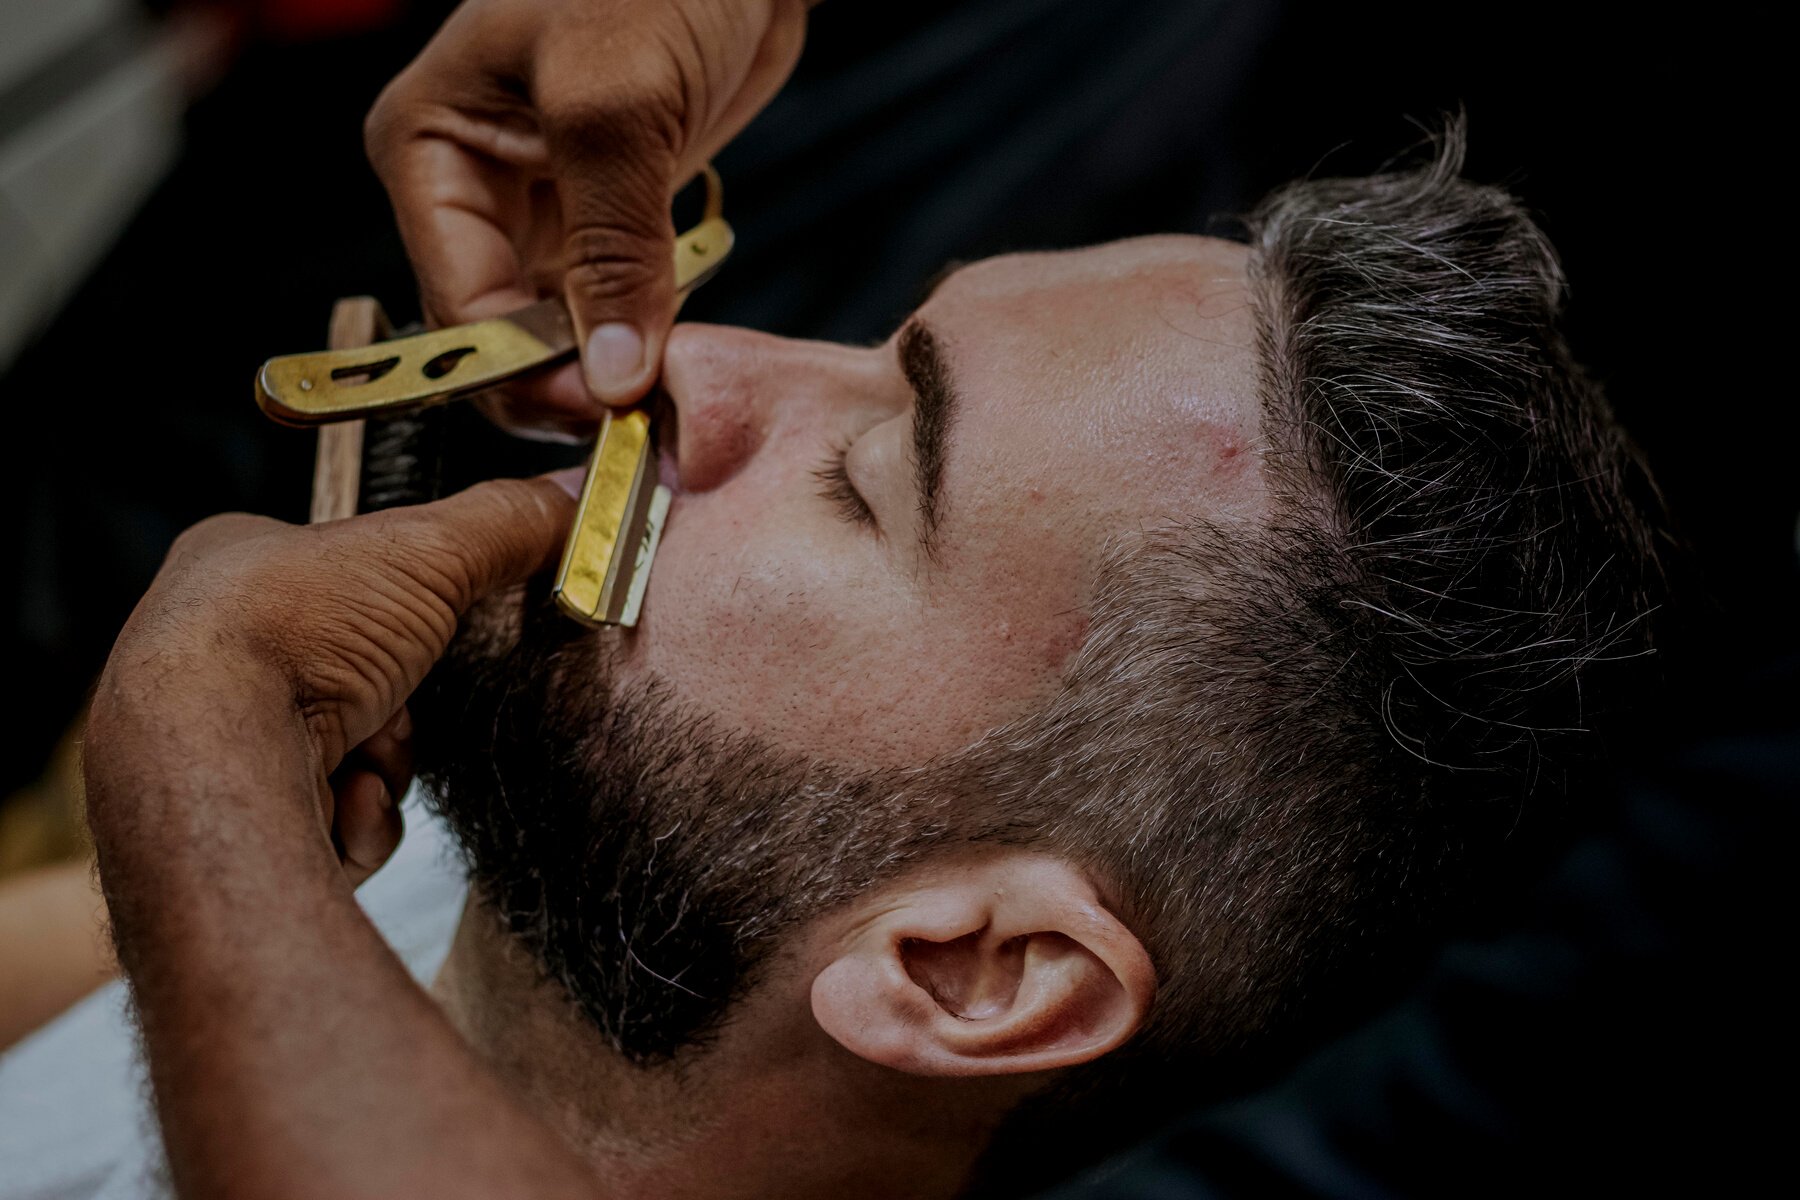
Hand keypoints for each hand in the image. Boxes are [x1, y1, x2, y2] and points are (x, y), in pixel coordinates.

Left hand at [87, 477, 573, 886]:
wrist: (216, 759)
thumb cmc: (284, 639)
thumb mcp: (425, 551)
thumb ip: (503, 522)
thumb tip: (565, 497)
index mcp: (235, 564)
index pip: (347, 575)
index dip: (404, 604)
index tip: (433, 621)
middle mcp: (212, 647)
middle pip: (365, 672)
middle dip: (402, 703)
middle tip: (399, 699)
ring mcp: (219, 734)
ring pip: (357, 748)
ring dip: (386, 760)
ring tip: (360, 753)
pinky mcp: (240, 811)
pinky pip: (334, 813)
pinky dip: (358, 812)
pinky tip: (340, 800)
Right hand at [365, 0, 809, 436]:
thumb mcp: (619, 101)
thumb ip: (612, 245)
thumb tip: (612, 372)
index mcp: (428, 148)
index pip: (458, 307)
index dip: (526, 373)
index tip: (605, 410)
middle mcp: (469, 186)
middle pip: (499, 334)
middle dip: (563, 380)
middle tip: (638, 417)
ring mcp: (538, 205)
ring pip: (553, 330)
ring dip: (605, 368)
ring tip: (662, 398)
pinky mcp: (602, 214)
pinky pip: (606, 302)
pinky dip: (638, 337)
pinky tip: (672, 360)